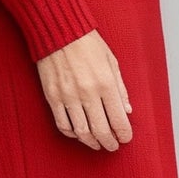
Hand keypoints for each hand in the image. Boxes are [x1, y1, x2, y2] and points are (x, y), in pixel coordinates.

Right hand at [34, 29, 132, 150]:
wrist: (58, 30)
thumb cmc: (87, 43)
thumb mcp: (111, 61)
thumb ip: (120, 88)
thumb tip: (126, 110)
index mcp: (106, 83)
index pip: (118, 119)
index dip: (124, 134)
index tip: (125, 138)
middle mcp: (87, 93)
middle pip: (100, 130)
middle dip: (109, 143)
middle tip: (112, 146)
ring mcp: (68, 96)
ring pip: (81, 132)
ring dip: (91, 142)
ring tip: (97, 144)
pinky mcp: (52, 96)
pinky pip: (62, 123)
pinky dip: (72, 133)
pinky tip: (78, 134)